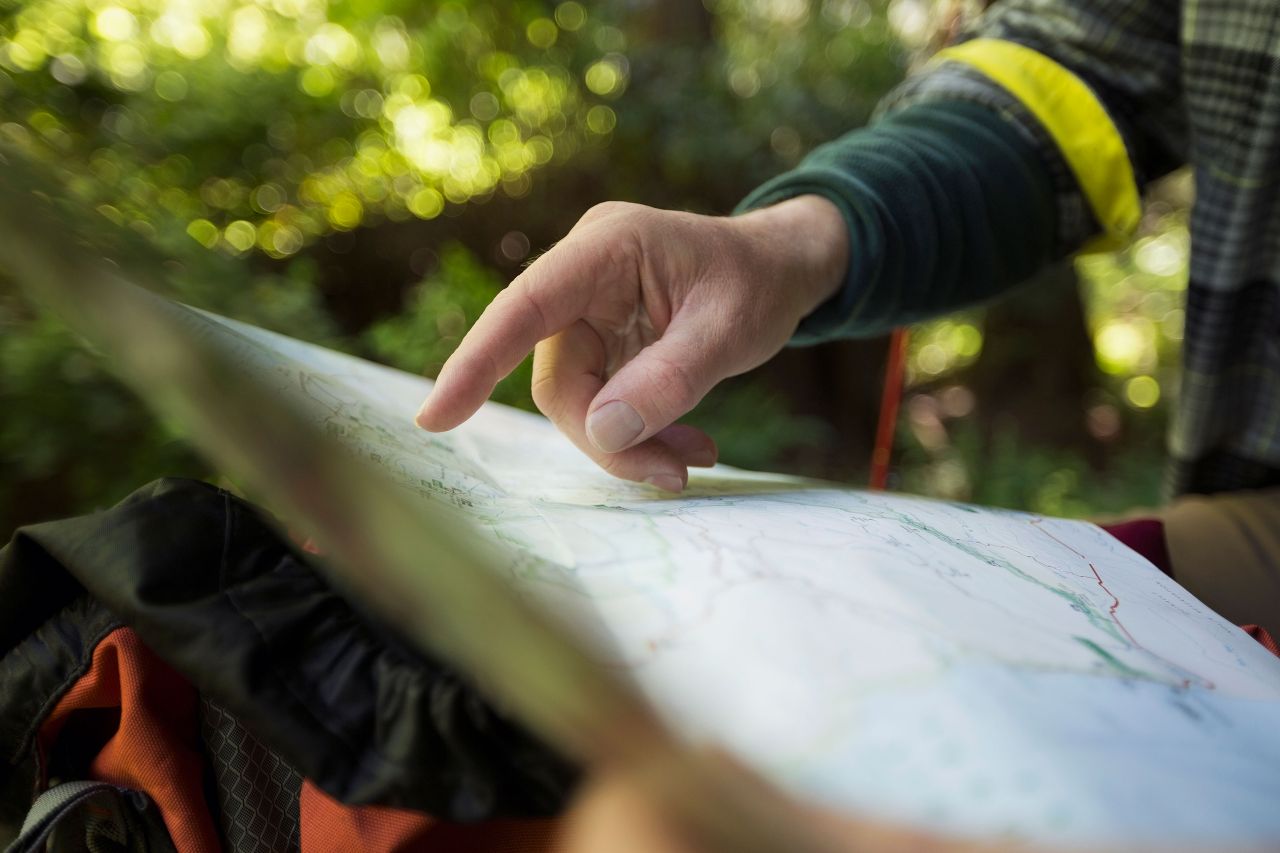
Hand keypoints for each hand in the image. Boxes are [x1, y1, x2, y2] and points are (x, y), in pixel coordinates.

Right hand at [415, 196, 847, 490]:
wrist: (784, 268)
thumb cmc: (760, 281)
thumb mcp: (729, 330)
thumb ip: (670, 379)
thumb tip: (602, 431)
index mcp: (605, 249)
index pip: (524, 307)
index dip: (476, 362)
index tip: (435, 417)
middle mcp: (585, 277)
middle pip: (559, 376)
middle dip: (606, 436)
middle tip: (671, 475)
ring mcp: (591, 310)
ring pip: (579, 398)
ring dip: (630, 442)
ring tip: (691, 461)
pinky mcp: (605, 340)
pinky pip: (603, 400)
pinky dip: (641, 432)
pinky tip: (688, 446)